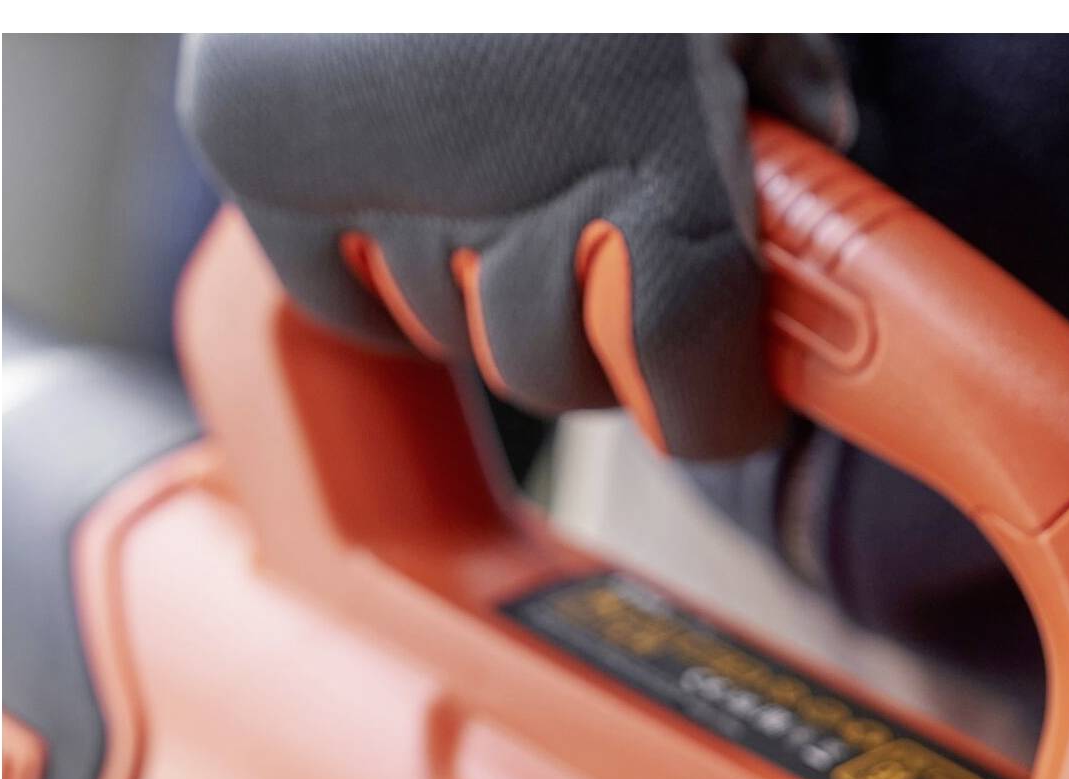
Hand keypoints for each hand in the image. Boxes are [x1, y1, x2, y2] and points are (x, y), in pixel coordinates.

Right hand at [178, 33, 851, 458]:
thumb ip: (781, 82)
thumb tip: (808, 168)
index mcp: (651, 135)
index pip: (689, 370)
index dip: (715, 407)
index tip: (728, 400)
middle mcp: (509, 163)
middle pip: (559, 374)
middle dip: (597, 341)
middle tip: (610, 255)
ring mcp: (371, 164)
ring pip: (453, 337)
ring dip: (489, 293)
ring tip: (505, 171)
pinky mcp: (259, 154)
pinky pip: (342, 301)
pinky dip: (382, 274)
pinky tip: (419, 181)